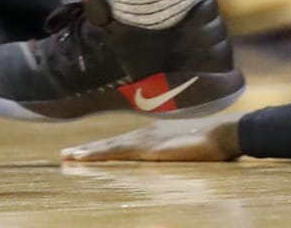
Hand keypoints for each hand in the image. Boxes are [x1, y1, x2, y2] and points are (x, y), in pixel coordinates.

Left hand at [61, 117, 242, 161]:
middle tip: (66, 154)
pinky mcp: (148, 149)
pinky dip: (98, 154)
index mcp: (155, 134)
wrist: (224, 135)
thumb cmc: (213, 144)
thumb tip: (175, 157)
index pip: (123, 142)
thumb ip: (178, 152)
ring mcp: (146, 139)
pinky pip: (117, 153)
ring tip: (69, 156)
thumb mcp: (190, 150)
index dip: (105, 146)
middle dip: (89, 148)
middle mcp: (146, 133)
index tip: (88, 151)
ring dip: (88, 152)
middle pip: (111, 142)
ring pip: (110, 146)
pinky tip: (85, 158)